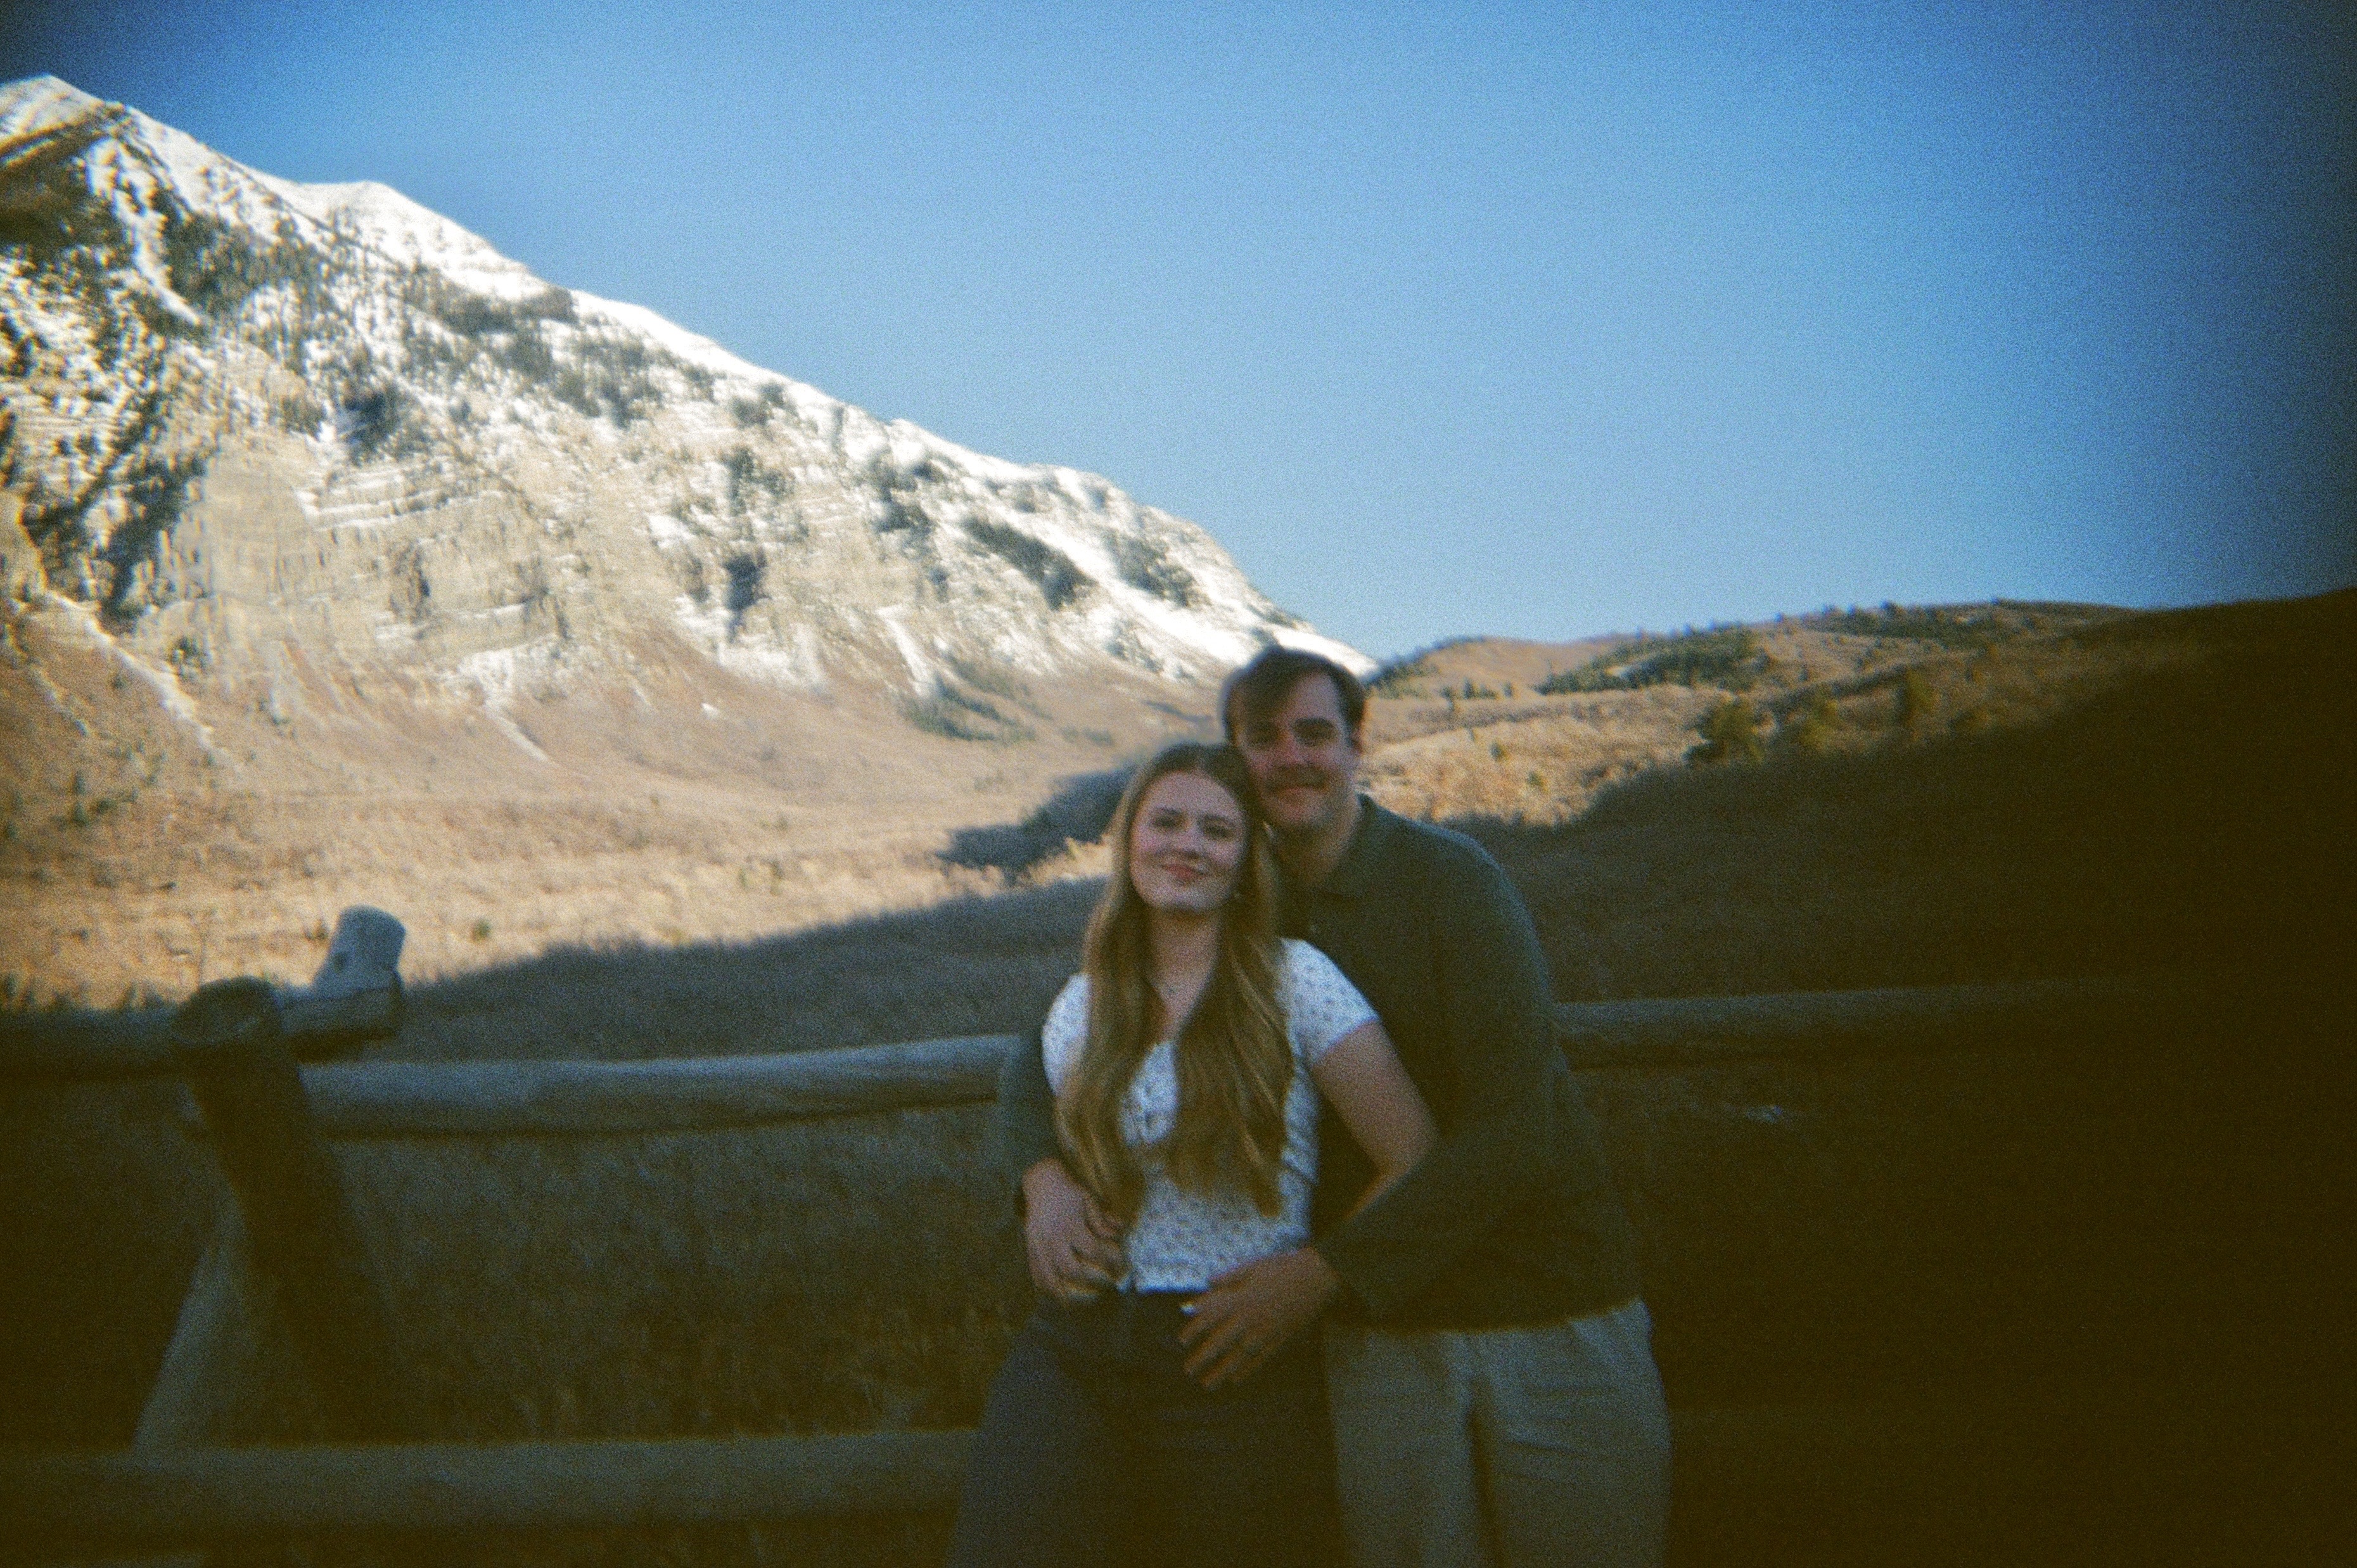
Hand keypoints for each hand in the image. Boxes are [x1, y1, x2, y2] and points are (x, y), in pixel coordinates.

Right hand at [1021, 1159, 1122, 1302]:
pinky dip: (1046, 1287)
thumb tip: (1120, 1233)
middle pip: (1071, 1269)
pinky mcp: (1030, 1249)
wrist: (1041, 1183)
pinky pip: (1035, 1273)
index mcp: (1071, 1224)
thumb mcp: (1089, 1200)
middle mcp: (1054, 1238)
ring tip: (1080, 1300)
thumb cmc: (1069, 1192)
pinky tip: (1057, 1294)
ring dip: (1066, 1292)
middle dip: (1090, 1280)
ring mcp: (1039, 1245)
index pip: (1092, 1250)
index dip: (1109, 1261)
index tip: (1120, 1266)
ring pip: (1049, 1277)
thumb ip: (1103, 1220)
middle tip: (1105, 1283)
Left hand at [1178, 1248, 1340, 1388]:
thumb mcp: (1252, 1266)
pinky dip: (1247, 1371)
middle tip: (1188, 1371)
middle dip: (1202, 1358)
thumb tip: (1208, 1283)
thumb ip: (1228, 1278)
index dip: (1194, 1330)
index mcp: (1240, 1299)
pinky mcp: (1280, 1340)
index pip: (1209, 1318)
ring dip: (1221, 1372)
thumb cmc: (1283, 1268)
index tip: (1182, 1341)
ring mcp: (1265, 1333)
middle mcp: (1249, 1320)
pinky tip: (1236, 1380)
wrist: (1316, 1278)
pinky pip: (1260, 1360)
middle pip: (1220, 1343)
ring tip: (1208, 1384)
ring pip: (1238, 1357)